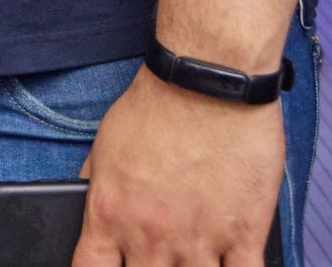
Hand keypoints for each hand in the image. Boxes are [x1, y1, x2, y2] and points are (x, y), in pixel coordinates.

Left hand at [74, 68, 283, 264]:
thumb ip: (96, 187)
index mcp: (111, 216)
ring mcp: (200, 242)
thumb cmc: (155, 107)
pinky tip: (229, 266)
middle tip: (158, 258)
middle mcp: (152, 237)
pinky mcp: (245, 236)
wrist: (205, 83)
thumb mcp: (104, 147)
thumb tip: (85, 207)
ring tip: (191, 260)